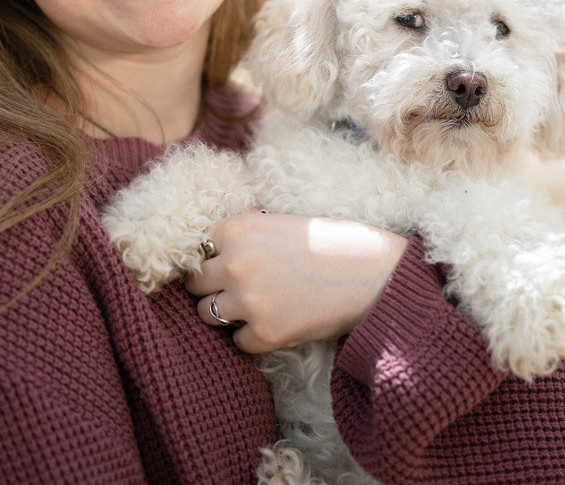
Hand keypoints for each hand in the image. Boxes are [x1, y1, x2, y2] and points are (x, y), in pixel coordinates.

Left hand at [184, 212, 407, 353]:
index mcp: (236, 229)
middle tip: (234, 288)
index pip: (195, 249)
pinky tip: (274, 322)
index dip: (209, 258)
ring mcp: (247, 302)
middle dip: (210, 286)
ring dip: (224, 312)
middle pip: (193, 283)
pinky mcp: (264, 334)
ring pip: (205, 314)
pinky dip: (250, 336)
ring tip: (253, 306)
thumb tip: (210, 248)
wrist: (370, 273)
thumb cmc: (328, 242)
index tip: (220, 264)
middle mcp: (234, 264)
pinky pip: (237, 342)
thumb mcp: (277, 222)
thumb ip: (242, 234)